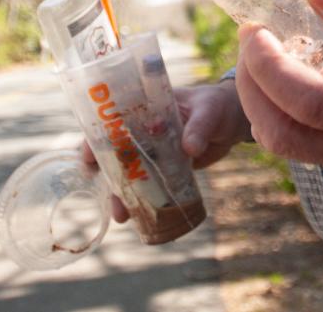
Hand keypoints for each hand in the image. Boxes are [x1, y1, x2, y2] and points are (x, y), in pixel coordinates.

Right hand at [81, 79, 249, 222]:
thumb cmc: (217, 105)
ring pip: (130, 173)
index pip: (110, 122)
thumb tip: (189, 149)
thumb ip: (198, 128)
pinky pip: (149, 184)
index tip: (88, 160)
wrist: (235, 119)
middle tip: (111, 199)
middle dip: (107, 178)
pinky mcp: (166, 168)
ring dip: (123, 194)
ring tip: (122, 217)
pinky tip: (139, 216)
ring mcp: (153, 151)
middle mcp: (142, 130)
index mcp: (144, 108)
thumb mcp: (208, 111)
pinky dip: (142, 199)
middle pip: (115, 154)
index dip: (94, 140)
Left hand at [234, 0, 322, 172]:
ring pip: (281, 142)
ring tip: (267, 49)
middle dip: (253, 82)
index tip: (256, 30)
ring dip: (257, 94)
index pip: (317, 104)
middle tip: (251, 35)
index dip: (274, 69)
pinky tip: (288, 69)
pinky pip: (289, 140)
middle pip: (286, 133)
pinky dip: (272, 104)